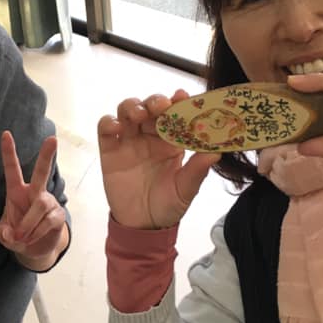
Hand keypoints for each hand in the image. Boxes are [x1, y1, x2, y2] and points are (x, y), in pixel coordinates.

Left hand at [0, 131, 67, 270]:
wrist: (36, 249)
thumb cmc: (18, 235)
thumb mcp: (4, 236)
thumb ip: (3, 233)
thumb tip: (11, 233)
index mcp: (17, 192)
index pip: (12, 169)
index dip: (9, 153)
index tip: (5, 134)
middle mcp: (34, 192)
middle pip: (41, 172)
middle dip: (46, 156)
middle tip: (52, 139)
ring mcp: (49, 202)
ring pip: (40, 204)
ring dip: (28, 223)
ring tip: (21, 237)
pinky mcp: (59, 215)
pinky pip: (48, 221)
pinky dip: (36, 232)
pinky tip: (31, 239)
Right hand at [98, 91, 219, 229]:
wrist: (142, 226)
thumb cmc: (168, 205)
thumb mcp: (186, 190)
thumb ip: (198, 170)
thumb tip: (216, 152)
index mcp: (173, 141)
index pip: (176, 114)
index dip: (178, 102)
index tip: (183, 96)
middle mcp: (150, 136)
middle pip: (150, 107)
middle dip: (155, 101)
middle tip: (161, 106)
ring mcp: (129, 140)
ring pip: (127, 111)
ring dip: (132, 106)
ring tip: (138, 114)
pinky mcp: (109, 149)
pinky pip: (105, 128)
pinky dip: (108, 122)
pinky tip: (117, 127)